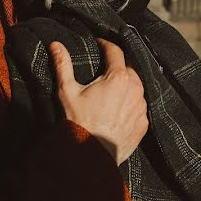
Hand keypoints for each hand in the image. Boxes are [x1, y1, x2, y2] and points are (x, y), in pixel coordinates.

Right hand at [50, 39, 147, 165]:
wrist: (91, 156)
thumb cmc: (79, 122)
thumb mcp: (67, 91)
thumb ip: (63, 65)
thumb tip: (56, 45)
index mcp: (119, 77)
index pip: (116, 51)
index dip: (106, 45)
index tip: (99, 43)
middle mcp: (136, 89)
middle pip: (129, 68)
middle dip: (118, 65)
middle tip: (104, 69)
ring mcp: (142, 107)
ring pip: (137, 87)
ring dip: (126, 85)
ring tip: (111, 90)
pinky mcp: (144, 123)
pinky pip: (139, 106)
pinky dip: (131, 104)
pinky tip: (118, 109)